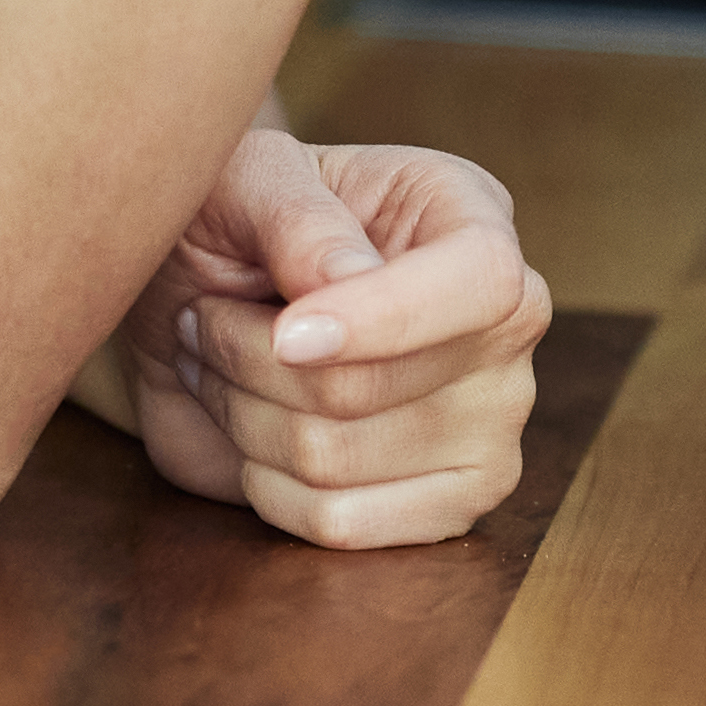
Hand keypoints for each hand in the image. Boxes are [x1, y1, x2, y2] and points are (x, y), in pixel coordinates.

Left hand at [110, 131, 553, 547]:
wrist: (205, 303)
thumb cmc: (237, 222)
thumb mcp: (250, 180)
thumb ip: (297, 218)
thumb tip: (344, 282)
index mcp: (473, 220)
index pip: (481, 283)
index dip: (383, 319)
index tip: (284, 333)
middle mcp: (502, 326)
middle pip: (369, 388)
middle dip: (250, 360)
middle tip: (202, 318)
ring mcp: (488, 424)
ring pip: (334, 462)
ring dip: (242, 417)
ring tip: (219, 367)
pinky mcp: (450, 502)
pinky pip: (338, 525)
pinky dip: (265, 489)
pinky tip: (251, 437)